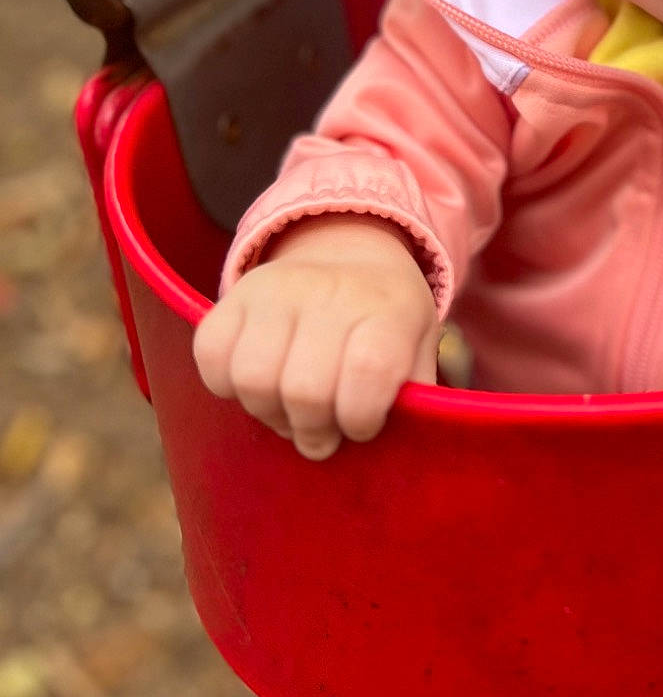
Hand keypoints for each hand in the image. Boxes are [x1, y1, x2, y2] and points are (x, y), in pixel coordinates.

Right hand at [193, 216, 439, 459]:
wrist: (349, 252)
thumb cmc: (385, 321)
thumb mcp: (418, 349)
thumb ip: (415, 397)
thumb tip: (401, 444)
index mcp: (387, 308)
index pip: (369, 370)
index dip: (361, 417)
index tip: (363, 426)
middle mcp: (330, 292)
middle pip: (304, 389)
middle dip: (313, 430)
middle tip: (322, 434)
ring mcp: (275, 289)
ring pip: (252, 379)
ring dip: (269, 414)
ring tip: (289, 411)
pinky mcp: (233, 295)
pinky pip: (210, 357)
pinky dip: (226, 385)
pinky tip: (258, 384)